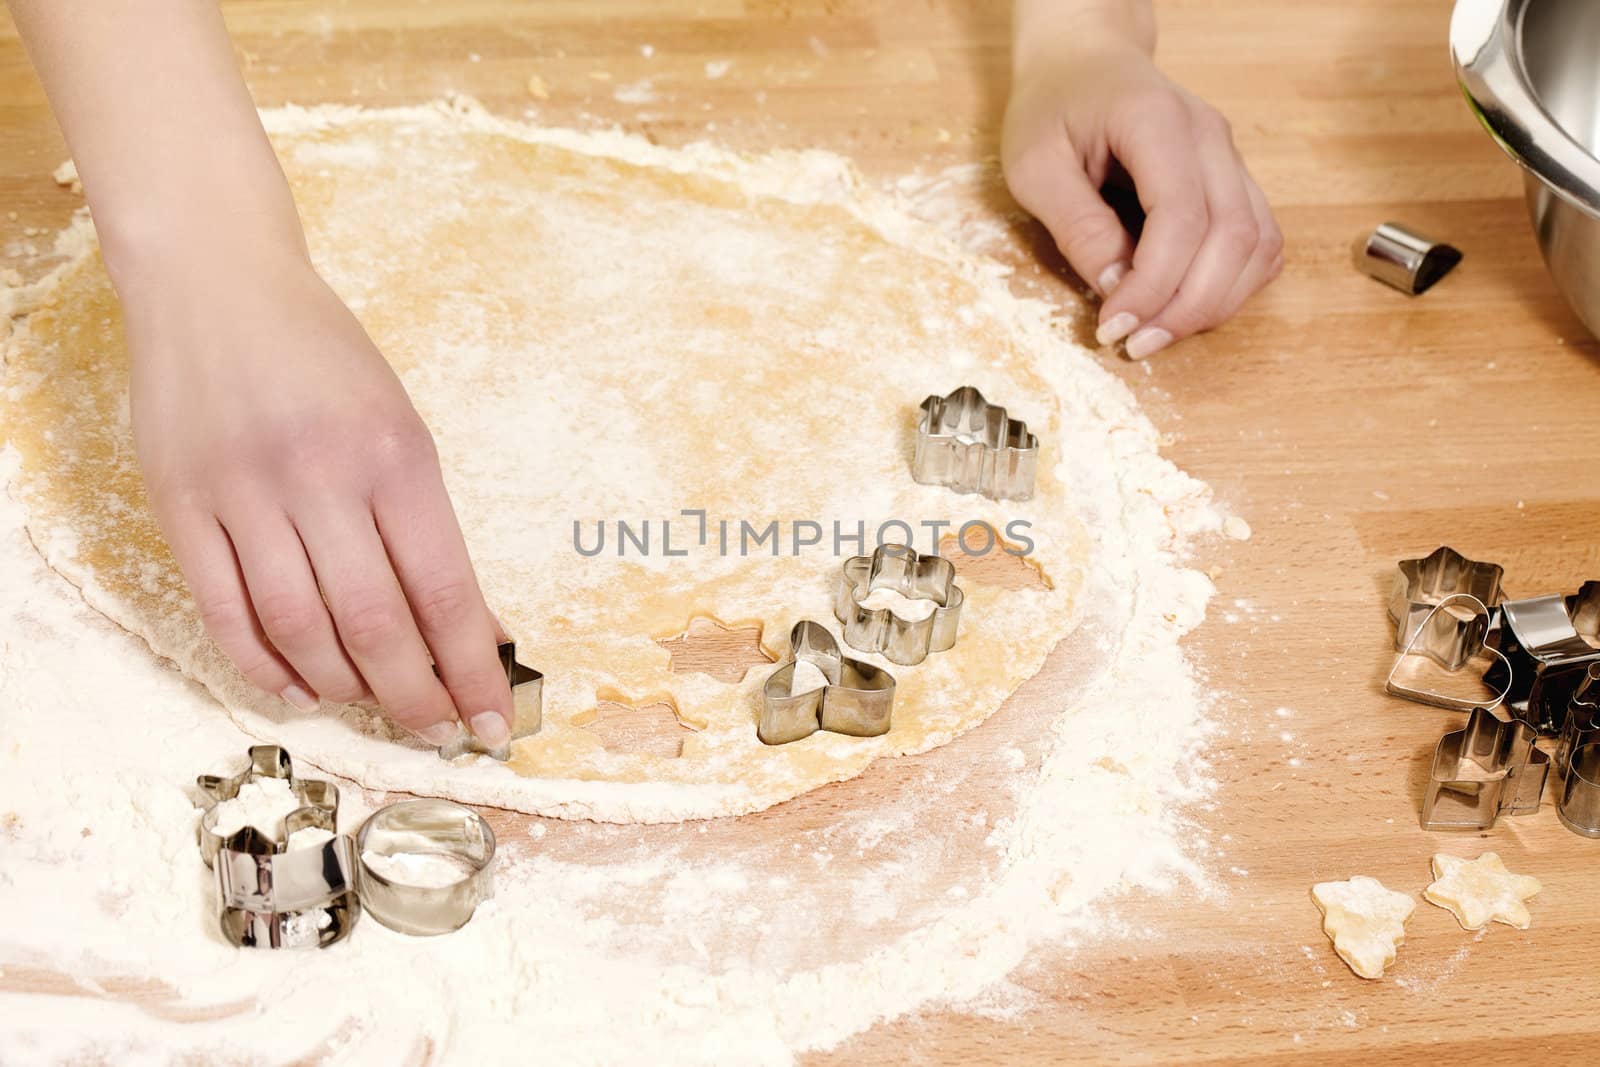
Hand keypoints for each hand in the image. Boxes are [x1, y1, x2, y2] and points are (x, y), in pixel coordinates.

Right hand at [121, 249, 511, 747]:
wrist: (218, 286)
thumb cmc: (327, 360)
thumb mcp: (401, 428)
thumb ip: (428, 529)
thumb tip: (469, 629)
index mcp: (393, 455)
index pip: (444, 591)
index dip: (470, 670)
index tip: (493, 722)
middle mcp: (319, 476)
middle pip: (374, 625)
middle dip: (415, 697)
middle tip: (437, 731)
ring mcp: (243, 493)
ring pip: (298, 630)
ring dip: (344, 687)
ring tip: (373, 704)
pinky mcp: (180, 505)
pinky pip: (224, 613)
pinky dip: (264, 666)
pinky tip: (298, 687)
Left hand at [1002, 31, 1281, 358]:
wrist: (1082, 60)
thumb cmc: (1052, 107)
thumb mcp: (1034, 165)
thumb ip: (1076, 226)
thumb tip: (1115, 287)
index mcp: (1156, 122)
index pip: (1181, 217)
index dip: (1154, 284)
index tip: (1114, 326)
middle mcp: (1209, 137)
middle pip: (1234, 236)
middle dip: (1188, 307)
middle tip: (1137, 345)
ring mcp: (1229, 157)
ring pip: (1258, 244)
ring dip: (1215, 303)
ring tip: (1158, 334)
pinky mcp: (1233, 180)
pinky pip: (1258, 242)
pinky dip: (1232, 285)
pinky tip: (1186, 306)